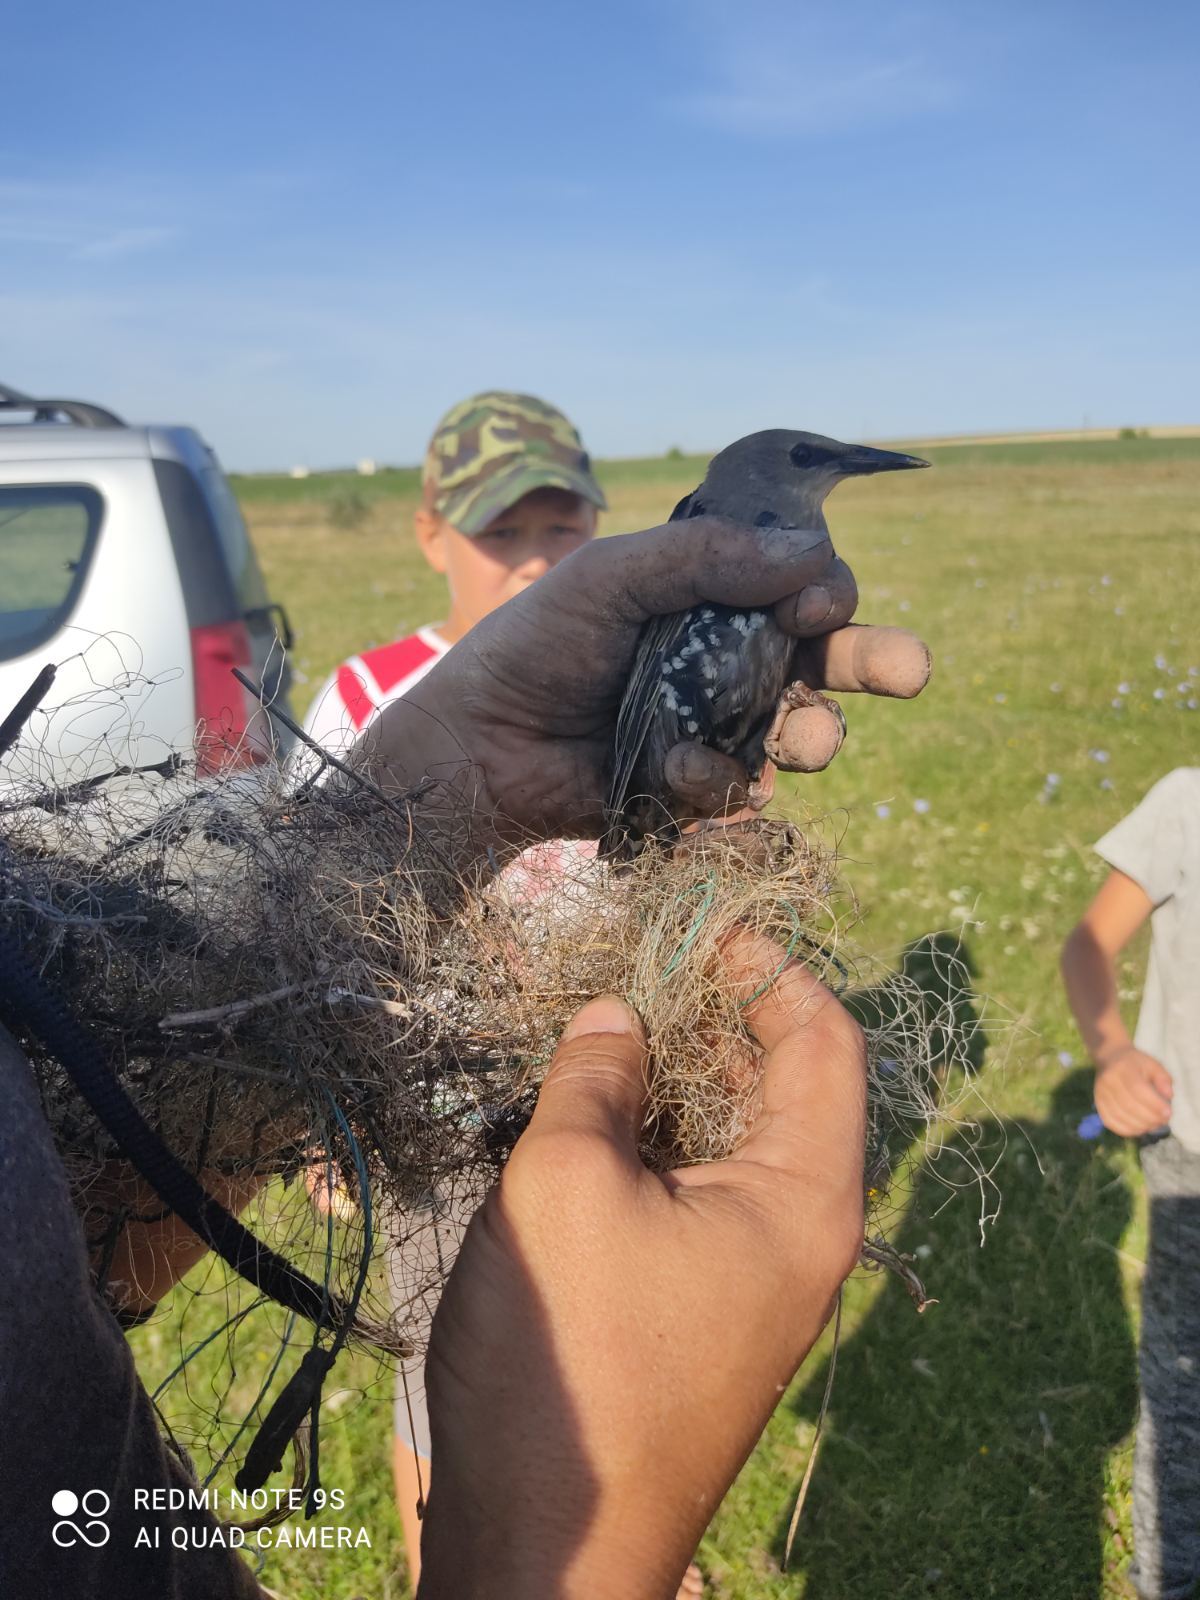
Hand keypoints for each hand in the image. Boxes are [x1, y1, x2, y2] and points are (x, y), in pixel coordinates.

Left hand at [359, 518, 929, 844]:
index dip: (825, 591)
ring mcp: (716, 727)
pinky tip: (675, 772)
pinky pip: (742, 789)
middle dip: (876, 660)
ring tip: (806, 739)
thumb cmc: (536, 646)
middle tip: (910, 671)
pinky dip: (717, 782)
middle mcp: (728, 659)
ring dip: (815, 733)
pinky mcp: (696, 791)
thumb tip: (807, 549)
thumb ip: (703, 557)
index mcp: (712, 595)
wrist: (479, 746)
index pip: (799, 583)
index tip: (818, 602)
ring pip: (803, 730)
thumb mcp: (610, 578)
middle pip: (828, 657)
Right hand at [417, 933, 865, 1599]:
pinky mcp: (699, 1300)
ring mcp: (751, 1272)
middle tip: (634, 967)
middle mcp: (799, 1231)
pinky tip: (587, 1105)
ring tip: (601, 1023)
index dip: (769, 969)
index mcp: (808, 1197)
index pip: (825, 1041)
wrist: (547, 1541)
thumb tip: (617, 1014)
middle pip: (782, 1083)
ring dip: (672, 1074)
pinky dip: (651, 1133)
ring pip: (729, 1135)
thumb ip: (597, 1078)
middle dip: (713, 1014)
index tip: (697, 927)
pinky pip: (693, 1186)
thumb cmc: (573, 1359)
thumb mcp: (568, 1184)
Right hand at [1094, 1046, 1172, 1136]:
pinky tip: (1139, 1128)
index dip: (1154, 1104)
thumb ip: (1163, 1080)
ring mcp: (1100, 1094)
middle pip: (1129, 1106)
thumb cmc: (1136, 1064)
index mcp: (1123, 1068)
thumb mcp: (1153, 1065)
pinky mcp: (1098, 1105)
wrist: (1110, 1059)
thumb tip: (1168, 1097)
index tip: (1169, 1113)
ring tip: (1153, 1125)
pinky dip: (1127, 1130)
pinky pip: (1111, 1123)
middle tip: (1163, 1121)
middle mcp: (1108, 1081)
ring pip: (1120, 1117)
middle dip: (1150, 1118)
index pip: (1138, 1090)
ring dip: (1140, 1126)